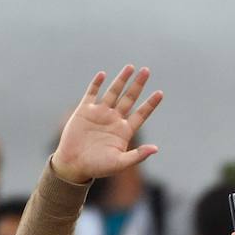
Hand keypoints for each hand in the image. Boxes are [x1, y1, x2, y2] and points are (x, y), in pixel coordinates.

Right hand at [51, 66, 162, 183]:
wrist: (73, 164)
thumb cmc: (98, 167)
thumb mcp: (120, 163)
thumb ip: (138, 155)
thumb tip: (156, 149)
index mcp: (124, 131)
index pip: (141, 114)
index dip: (150, 103)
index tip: (160, 93)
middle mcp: (114, 119)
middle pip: (129, 98)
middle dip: (138, 85)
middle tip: (147, 70)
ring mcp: (99, 114)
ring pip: (113, 92)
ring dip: (121, 80)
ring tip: (131, 67)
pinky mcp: (84, 111)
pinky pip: (91, 94)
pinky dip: (97, 84)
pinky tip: (103, 74)